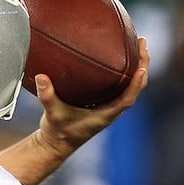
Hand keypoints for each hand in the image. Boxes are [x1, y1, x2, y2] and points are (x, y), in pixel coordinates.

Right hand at [35, 36, 149, 157]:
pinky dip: (127, 70)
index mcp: (105, 115)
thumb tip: (41, 77)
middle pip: (136, 87)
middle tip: (141, 41)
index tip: (142, 68)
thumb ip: (47, 96)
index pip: (127, 99)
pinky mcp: (105, 102)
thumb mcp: (52, 113)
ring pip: (132, 85)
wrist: (57, 142)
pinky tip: (123, 56)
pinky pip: (123, 85)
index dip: (136, 85)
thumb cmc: (57, 130)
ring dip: (138, 65)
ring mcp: (110, 106)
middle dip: (142, 64)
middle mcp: (112, 110)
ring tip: (138, 44)